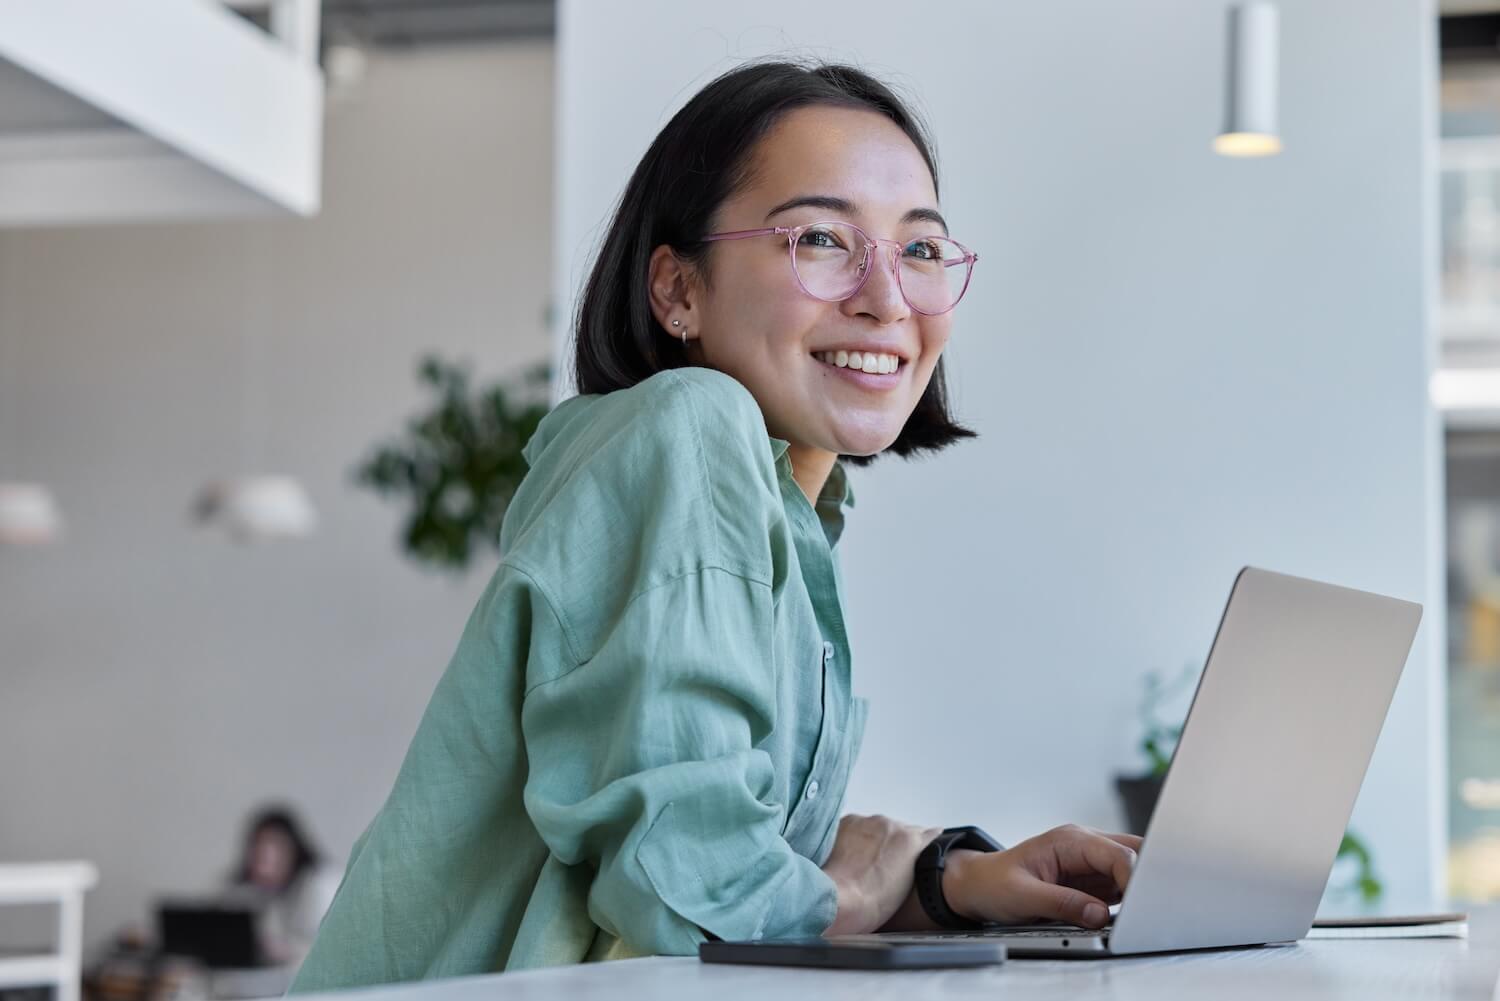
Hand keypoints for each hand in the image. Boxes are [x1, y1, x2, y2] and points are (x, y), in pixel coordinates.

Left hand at [820, 814, 940, 934]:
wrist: (838, 898)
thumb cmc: (871, 903)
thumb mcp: (905, 887)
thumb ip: (913, 865)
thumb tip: (911, 859)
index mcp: (910, 840)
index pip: (927, 834)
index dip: (923, 844)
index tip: (922, 846)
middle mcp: (890, 824)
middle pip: (900, 830)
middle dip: (895, 843)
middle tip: (886, 865)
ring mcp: (867, 821)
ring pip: (877, 827)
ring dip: (875, 839)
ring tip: (865, 863)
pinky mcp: (846, 822)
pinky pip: (857, 827)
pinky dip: (856, 838)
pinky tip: (851, 856)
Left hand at [944, 824, 1140, 928]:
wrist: (977, 886)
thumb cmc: (994, 884)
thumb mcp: (1023, 896)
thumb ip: (1062, 904)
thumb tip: (1099, 915)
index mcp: (1070, 840)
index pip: (1118, 853)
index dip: (1134, 878)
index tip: (1139, 906)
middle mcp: (1084, 845)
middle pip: (1133, 853)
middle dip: (1146, 879)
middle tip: (1147, 909)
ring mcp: (1089, 862)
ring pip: (1131, 869)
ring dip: (1137, 891)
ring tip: (1136, 915)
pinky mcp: (1090, 880)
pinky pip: (1120, 886)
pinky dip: (1128, 900)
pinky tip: (1125, 915)